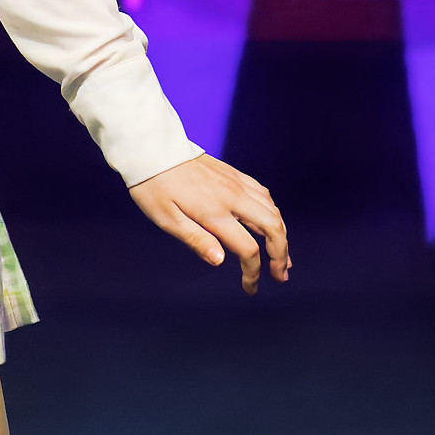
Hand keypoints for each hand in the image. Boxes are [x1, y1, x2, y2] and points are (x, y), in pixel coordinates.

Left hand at [129, 154, 289, 293]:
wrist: (152, 147)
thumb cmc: (153, 185)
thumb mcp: (166, 218)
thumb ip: (196, 239)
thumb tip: (221, 261)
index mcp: (215, 212)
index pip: (248, 249)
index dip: (253, 272)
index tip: (249, 287)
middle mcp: (232, 196)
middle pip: (273, 227)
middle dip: (282, 254)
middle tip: (280, 275)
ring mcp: (235, 182)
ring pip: (272, 210)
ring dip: (281, 235)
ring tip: (281, 255)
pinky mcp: (233, 173)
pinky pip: (263, 194)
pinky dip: (272, 213)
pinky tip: (270, 223)